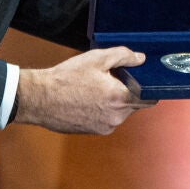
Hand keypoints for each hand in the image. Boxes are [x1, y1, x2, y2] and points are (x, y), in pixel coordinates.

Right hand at [12, 47, 153, 133]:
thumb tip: (140, 59)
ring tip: (93, 90)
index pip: (149, 99)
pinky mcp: (94, 132)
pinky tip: (87, 100)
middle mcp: (116, 117)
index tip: (141, 81)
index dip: (148, 89)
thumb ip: (123, 56)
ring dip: (113, 102)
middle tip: (108, 80)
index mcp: (120, 98)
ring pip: (119, 113)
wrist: (39, 99)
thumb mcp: (96, 58)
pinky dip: (102, 111)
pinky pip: (107, 120)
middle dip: (126, 93)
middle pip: (133, 104)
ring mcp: (105, 127)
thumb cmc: (65, 79)